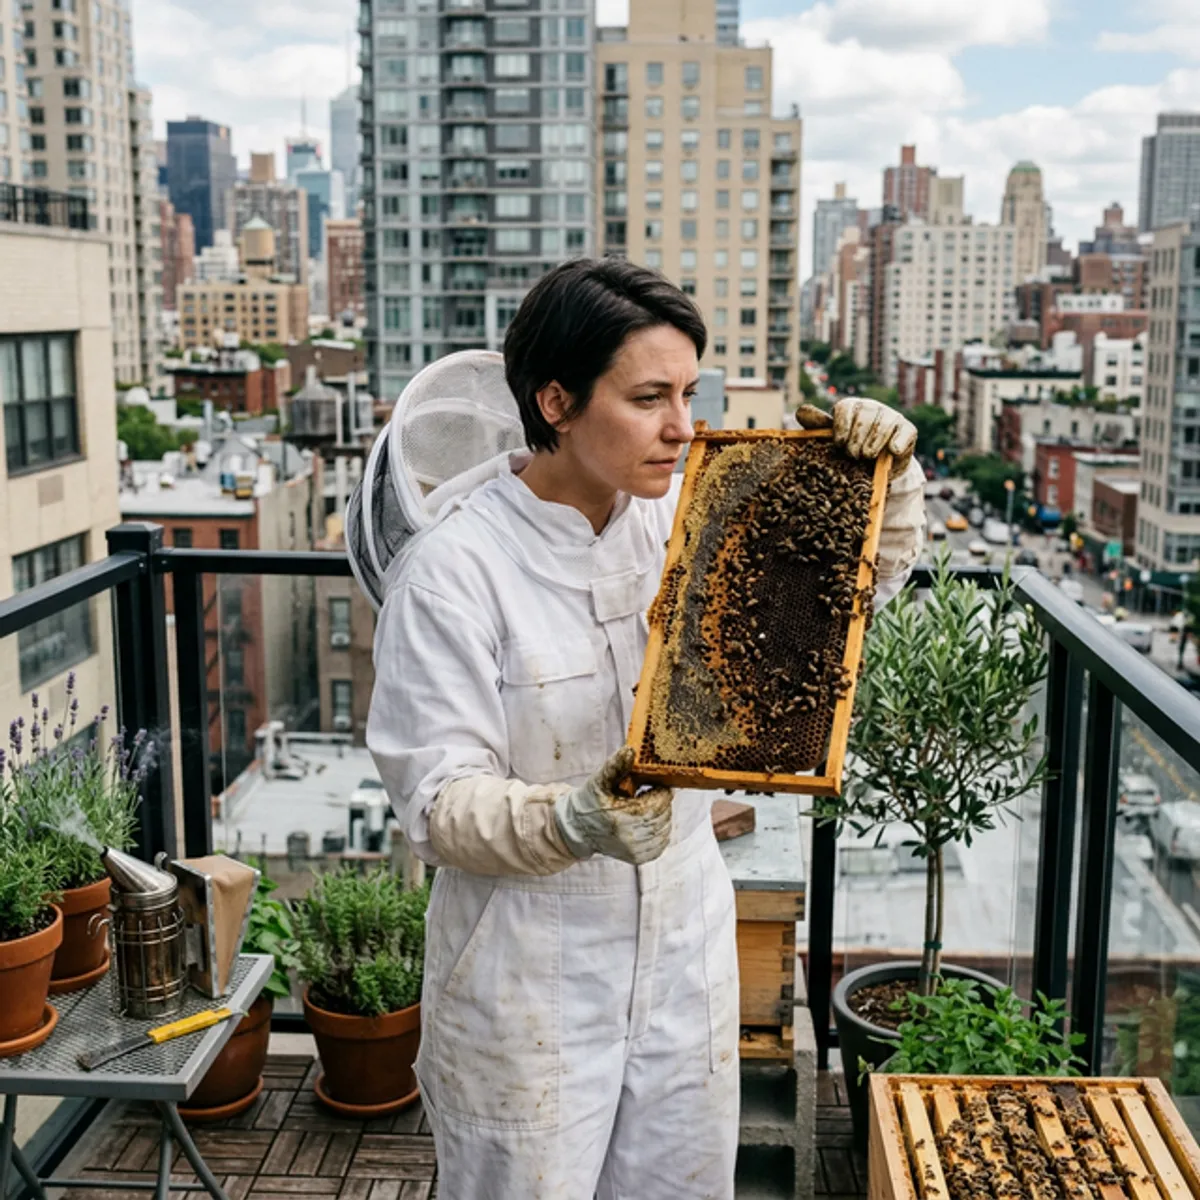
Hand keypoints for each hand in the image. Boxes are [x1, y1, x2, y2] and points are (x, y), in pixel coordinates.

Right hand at [554, 747, 672, 865]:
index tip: (655, 784)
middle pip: (663, 816)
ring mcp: (634, 851)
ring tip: (648, 806)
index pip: (658, 804)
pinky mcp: (638, 858)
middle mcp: (628, 838)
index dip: (661, 792)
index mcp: (620, 817)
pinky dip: (660, 830)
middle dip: (662, 802)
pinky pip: (662, 843)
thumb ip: (615, 765)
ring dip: (662, 816)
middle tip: (653, 792)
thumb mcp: (599, 780)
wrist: (579, 828)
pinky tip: (649, 821)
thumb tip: (630, 751)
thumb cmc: (591, 800)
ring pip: (665, 829)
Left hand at [796, 399, 916, 477]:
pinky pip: (904, 432)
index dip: (842, 426)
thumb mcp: (833, 439)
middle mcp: (873, 407)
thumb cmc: (851, 449)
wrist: (878, 467)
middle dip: (857, 438)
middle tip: (853, 455)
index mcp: (852, 407)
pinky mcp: (908, 429)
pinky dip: (897, 442)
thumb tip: (800, 411)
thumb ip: (818, 426)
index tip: (839, 444)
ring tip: (867, 456)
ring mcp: (892, 417)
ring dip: (873, 443)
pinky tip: (892, 451)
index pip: (846, 407)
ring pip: (883, 424)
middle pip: (865, 416)